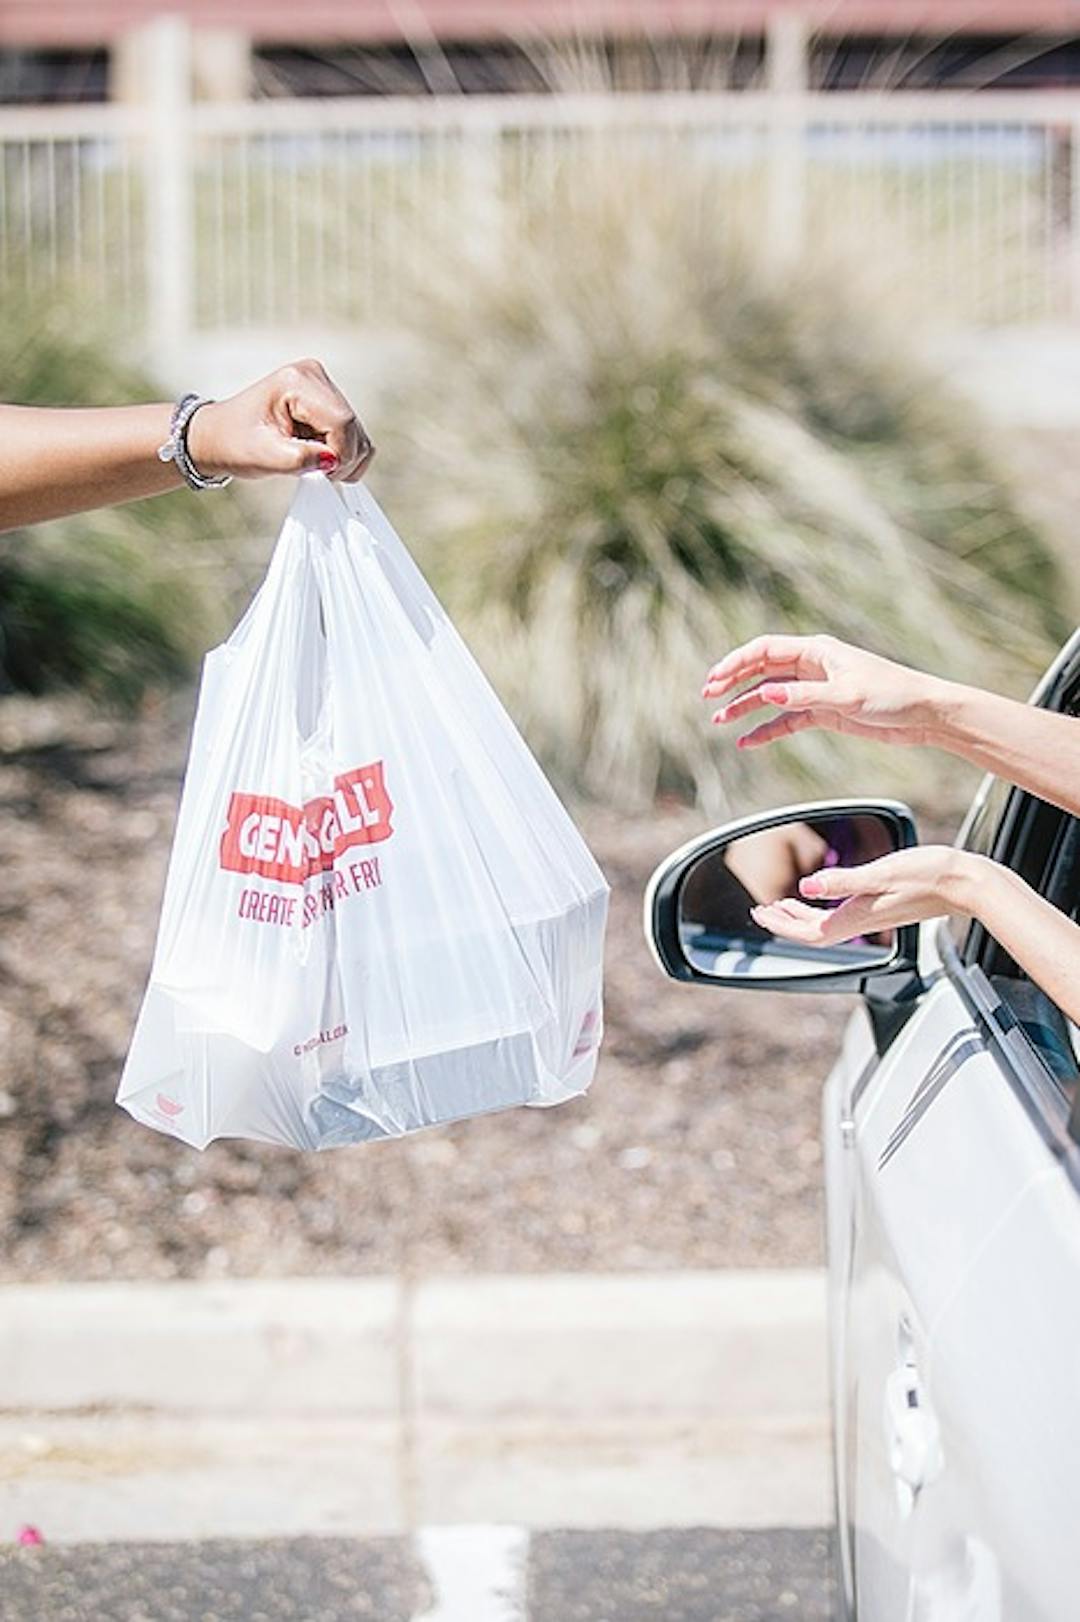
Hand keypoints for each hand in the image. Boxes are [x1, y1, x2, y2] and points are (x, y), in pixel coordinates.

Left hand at [186, 359, 373, 481]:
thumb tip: (332, 462)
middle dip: (341, 457)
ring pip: (356, 431)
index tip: (322, 475)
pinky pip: (351, 432)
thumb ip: (299, 459)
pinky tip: (316, 454)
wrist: (219, 435)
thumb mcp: (263, 456)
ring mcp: (322, 385)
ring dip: (340, 456)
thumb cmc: (233, 442)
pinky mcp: (326, 399)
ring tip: (309, 460)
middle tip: (315, 472)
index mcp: (296, 381)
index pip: (341, 421)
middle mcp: (313, 375)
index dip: (339, 455)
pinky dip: (340, 451)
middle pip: (352, 426)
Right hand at [702, 634, 944, 751]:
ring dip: (745, 707)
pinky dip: (767, 729)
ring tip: (721, 722)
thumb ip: (804, 695)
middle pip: (762, 670)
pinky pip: (787, 719)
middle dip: (733, 682)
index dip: (736, 663)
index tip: (715, 680)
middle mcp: (813, 666)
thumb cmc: (893, 695)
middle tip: (708, 697)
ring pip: (770, 695)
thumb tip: (768, 693)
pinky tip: (749, 741)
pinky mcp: (824, 712)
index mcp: (817, 651)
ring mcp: (816, 689)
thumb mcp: (846, 696)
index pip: (765, 650)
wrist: (923, 714)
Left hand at [748, 846, 983, 947]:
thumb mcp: (882, 873)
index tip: (760, 914)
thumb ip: (843, 881)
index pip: (808, 933)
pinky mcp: (883, 908)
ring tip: (781, 905)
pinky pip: (842, 915)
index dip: (781, 927)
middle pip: (813, 933)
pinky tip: (822, 895)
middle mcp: (862, 922)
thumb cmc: (929, 875)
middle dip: (784, 923)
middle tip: (761, 910)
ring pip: (827, 925)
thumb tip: (805, 887)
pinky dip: (823, 909)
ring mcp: (873, 917)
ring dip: (801, 917)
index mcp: (856, 918)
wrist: (967, 883)